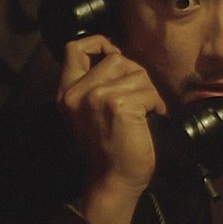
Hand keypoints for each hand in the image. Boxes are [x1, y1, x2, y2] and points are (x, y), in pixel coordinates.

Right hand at [56, 35, 166, 223]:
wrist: (112, 180)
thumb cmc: (108, 148)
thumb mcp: (88, 112)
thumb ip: (93, 83)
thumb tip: (117, 55)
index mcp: (66, 91)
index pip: (74, 48)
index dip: (98, 43)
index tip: (114, 54)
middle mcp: (77, 91)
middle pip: (116, 59)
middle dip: (136, 75)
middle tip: (140, 100)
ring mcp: (96, 96)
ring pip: (137, 73)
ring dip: (148, 92)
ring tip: (144, 113)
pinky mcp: (118, 104)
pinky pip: (148, 91)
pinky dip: (156, 104)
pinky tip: (151, 119)